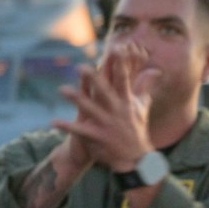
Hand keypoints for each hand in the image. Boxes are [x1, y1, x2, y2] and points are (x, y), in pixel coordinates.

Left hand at [53, 45, 158, 173]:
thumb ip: (144, 87)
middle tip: (81, 66)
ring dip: (76, 99)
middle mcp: (117, 111)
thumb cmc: (137, 129)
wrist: (136, 158)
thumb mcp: (142, 107)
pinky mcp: (98, 137)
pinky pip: (79, 130)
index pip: (123, 80)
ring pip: (89, 109)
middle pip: (104, 92)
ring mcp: (107, 124)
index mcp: (127, 102)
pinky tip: (53, 121)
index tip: (117, 49)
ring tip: (61, 89)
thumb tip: (155, 70)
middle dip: (94, 79)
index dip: (120, 65)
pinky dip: (66, 126)